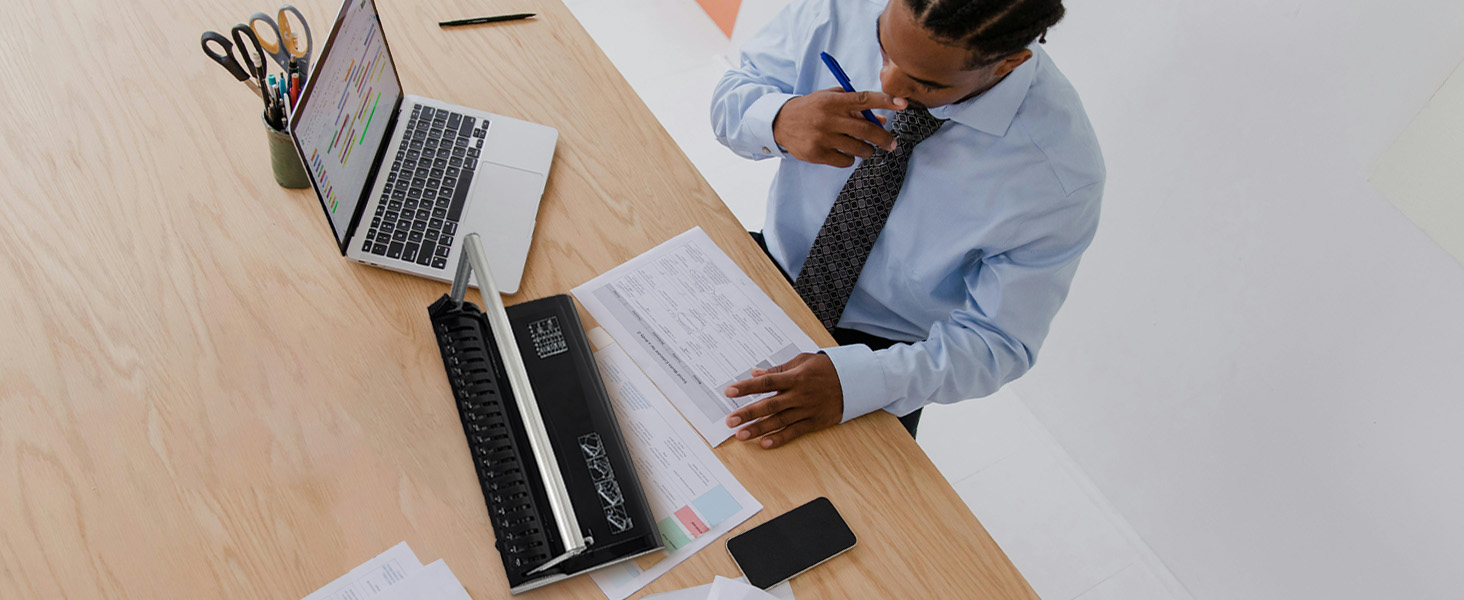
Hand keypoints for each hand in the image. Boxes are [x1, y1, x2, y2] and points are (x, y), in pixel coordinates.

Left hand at [723, 353, 842, 448]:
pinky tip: (766, 444)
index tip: (729, 391)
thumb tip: (755, 373)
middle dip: (749, 413)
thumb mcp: (802, 361)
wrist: (855, 380)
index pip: (766, 382)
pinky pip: (795, 432)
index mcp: (795, 377)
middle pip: (770, 405)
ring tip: (741, 435)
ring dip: (759, 429)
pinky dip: (781, 438)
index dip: (746, 387)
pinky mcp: (815, 422)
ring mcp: (807, 410)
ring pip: (780, 421)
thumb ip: (777, 369)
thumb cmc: (826, 368)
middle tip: (730, 421)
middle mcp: (799, 394)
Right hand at [772, 88, 907, 167]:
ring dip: (867, 150)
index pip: (864, 99)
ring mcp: (823, 137)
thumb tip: (882, 120)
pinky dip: (849, 158)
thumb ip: (855, 106)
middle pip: (867, 130)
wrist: (780, 122)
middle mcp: (829, 118)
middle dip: (884, 139)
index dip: (886, 101)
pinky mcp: (817, 154)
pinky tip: (843, 152)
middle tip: (892, 144)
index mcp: (834, 101)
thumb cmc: (812, 109)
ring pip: (859, 148)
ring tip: (865, 148)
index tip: (903, 104)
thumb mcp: (830, 99)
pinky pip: (845, 160)